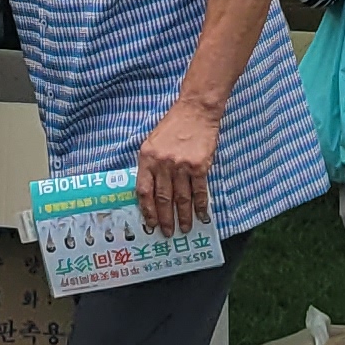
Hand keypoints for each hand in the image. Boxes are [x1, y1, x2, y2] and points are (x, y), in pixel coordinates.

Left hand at [136, 94, 222, 235]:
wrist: (195, 111)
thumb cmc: (172, 127)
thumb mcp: (152, 143)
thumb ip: (149, 166)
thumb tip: (150, 194)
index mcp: (147, 158)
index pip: (144, 190)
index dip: (147, 210)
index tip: (150, 223)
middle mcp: (163, 163)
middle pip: (163, 198)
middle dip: (165, 219)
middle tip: (167, 232)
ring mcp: (182, 165)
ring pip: (182, 198)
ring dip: (184, 216)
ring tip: (185, 228)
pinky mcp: (199, 166)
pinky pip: (199, 191)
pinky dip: (200, 206)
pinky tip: (201, 215)